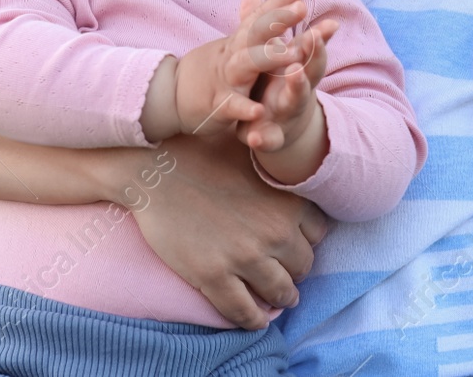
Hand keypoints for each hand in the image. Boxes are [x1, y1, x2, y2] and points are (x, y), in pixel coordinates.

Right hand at [122, 133, 329, 329]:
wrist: (154, 169)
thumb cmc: (200, 152)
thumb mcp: (250, 152)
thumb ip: (277, 170)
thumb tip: (289, 169)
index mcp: (287, 201)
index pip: (318, 234)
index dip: (305, 239)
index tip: (293, 243)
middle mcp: (274, 232)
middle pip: (304, 266)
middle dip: (294, 269)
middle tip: (281, 270)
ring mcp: (245, 258)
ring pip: (281, 294)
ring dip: (280, 298)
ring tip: (273, 298)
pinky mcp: (214, 277)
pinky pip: (246, 313)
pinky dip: (253, 320)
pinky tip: (253, 318)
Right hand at [170, 0, 313, 136]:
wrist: (174, 95)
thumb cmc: (214, 68)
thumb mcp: (232, 44)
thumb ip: (249, 21)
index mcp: (239, 41)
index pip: (259, 16)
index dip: (278, 1)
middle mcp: (233, 54)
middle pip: (255, 32)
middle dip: (278, 19)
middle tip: (301, 8)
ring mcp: (226, 78)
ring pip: (245, 63)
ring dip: (269, 57)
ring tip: (295, 55)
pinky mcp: (219, 105)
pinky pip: (232, 106)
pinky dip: (244, 108)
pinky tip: (259, 110)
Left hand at [238, 14, 336, 153]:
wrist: (279, 128)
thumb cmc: (279, 85)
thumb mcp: (276, 58)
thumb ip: (266, 30)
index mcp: (297, 67)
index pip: (310, 48)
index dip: (317, 34)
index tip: (324, 18)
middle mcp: (298, 89)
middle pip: (311, 70)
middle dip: (313, 54)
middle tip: (314, 36)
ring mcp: (287, 112)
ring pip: (295, 99)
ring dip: (297, 86)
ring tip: (295, 72)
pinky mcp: (272, 135)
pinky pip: (269, 138)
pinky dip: (263, 138)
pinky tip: (254, 138)